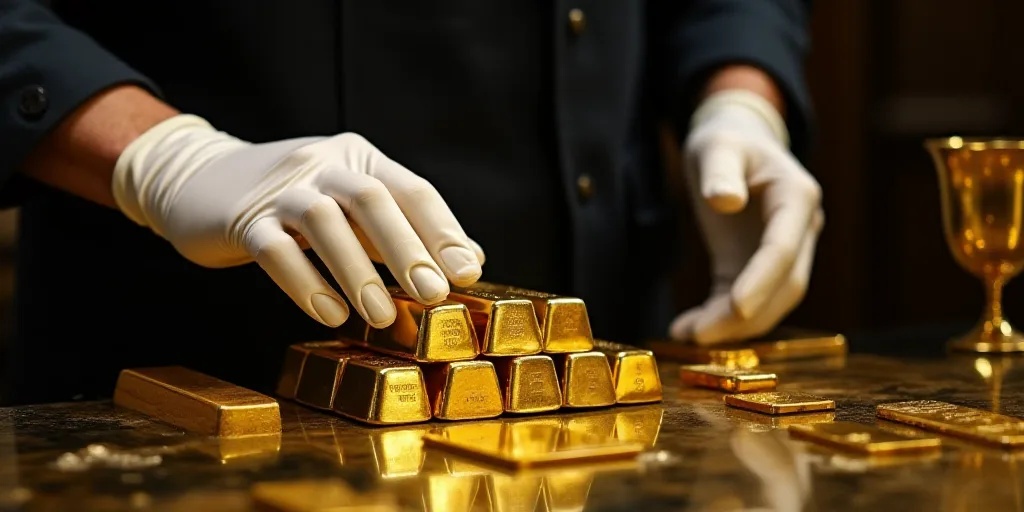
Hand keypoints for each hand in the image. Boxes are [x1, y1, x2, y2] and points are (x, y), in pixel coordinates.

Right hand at [113, 115, 484, 327]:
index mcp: (360, 158)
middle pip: (371, 199)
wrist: (199, 179)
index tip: (467, 271)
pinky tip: (329, 314)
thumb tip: (471, 260)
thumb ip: (408, 230)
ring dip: (357, 272)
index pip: (411, 189)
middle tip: (433, 294)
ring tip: (382, 316)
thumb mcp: (354, 205)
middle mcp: (324, 164)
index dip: (443, 230)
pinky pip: (275, 249)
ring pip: (324, 222)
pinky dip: (305, 283)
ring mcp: (280, 189)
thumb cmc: (296, 201)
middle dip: (407, 249)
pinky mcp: (243, 219)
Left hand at [670, 90, 823, 343]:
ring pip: (771, 302)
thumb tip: (724, 201)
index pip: (783, 248)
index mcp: (796, 196)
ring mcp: (783, 252)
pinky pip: (745, 301)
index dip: (762, 280)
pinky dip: (721, 319)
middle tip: (701, 334)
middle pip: (785, 284)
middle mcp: (799, 229)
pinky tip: (688, 328)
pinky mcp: (756, 266)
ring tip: (688, 334)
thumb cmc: (726, 140)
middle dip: (746, 315)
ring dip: (734, 326)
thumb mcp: (716, 145)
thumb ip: (720, 170)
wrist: (735, 142)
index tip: (737, 307)